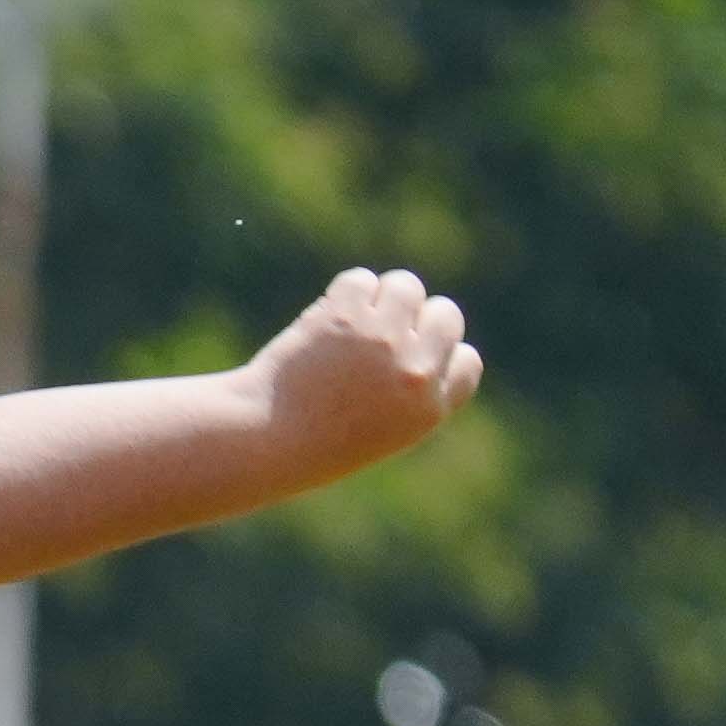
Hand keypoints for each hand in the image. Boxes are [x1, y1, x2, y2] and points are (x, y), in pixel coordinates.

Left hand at [249, 268, 480, 475]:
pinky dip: (342, 293)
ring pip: (407, 286)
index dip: (438, 354)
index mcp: (430, 409)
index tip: (405, 362)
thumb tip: (419, 334)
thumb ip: (407, 391)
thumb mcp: (375, 431)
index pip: (466, 361)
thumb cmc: (308, 445)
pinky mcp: (346, 319)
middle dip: (415, 319)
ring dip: (379, 297)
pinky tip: (323, 319)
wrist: (258, 441)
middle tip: (375, 337)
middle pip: (446, 314)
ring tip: (349, 324)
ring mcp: (383, 341)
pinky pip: (361, 280)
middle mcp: (416, 372)